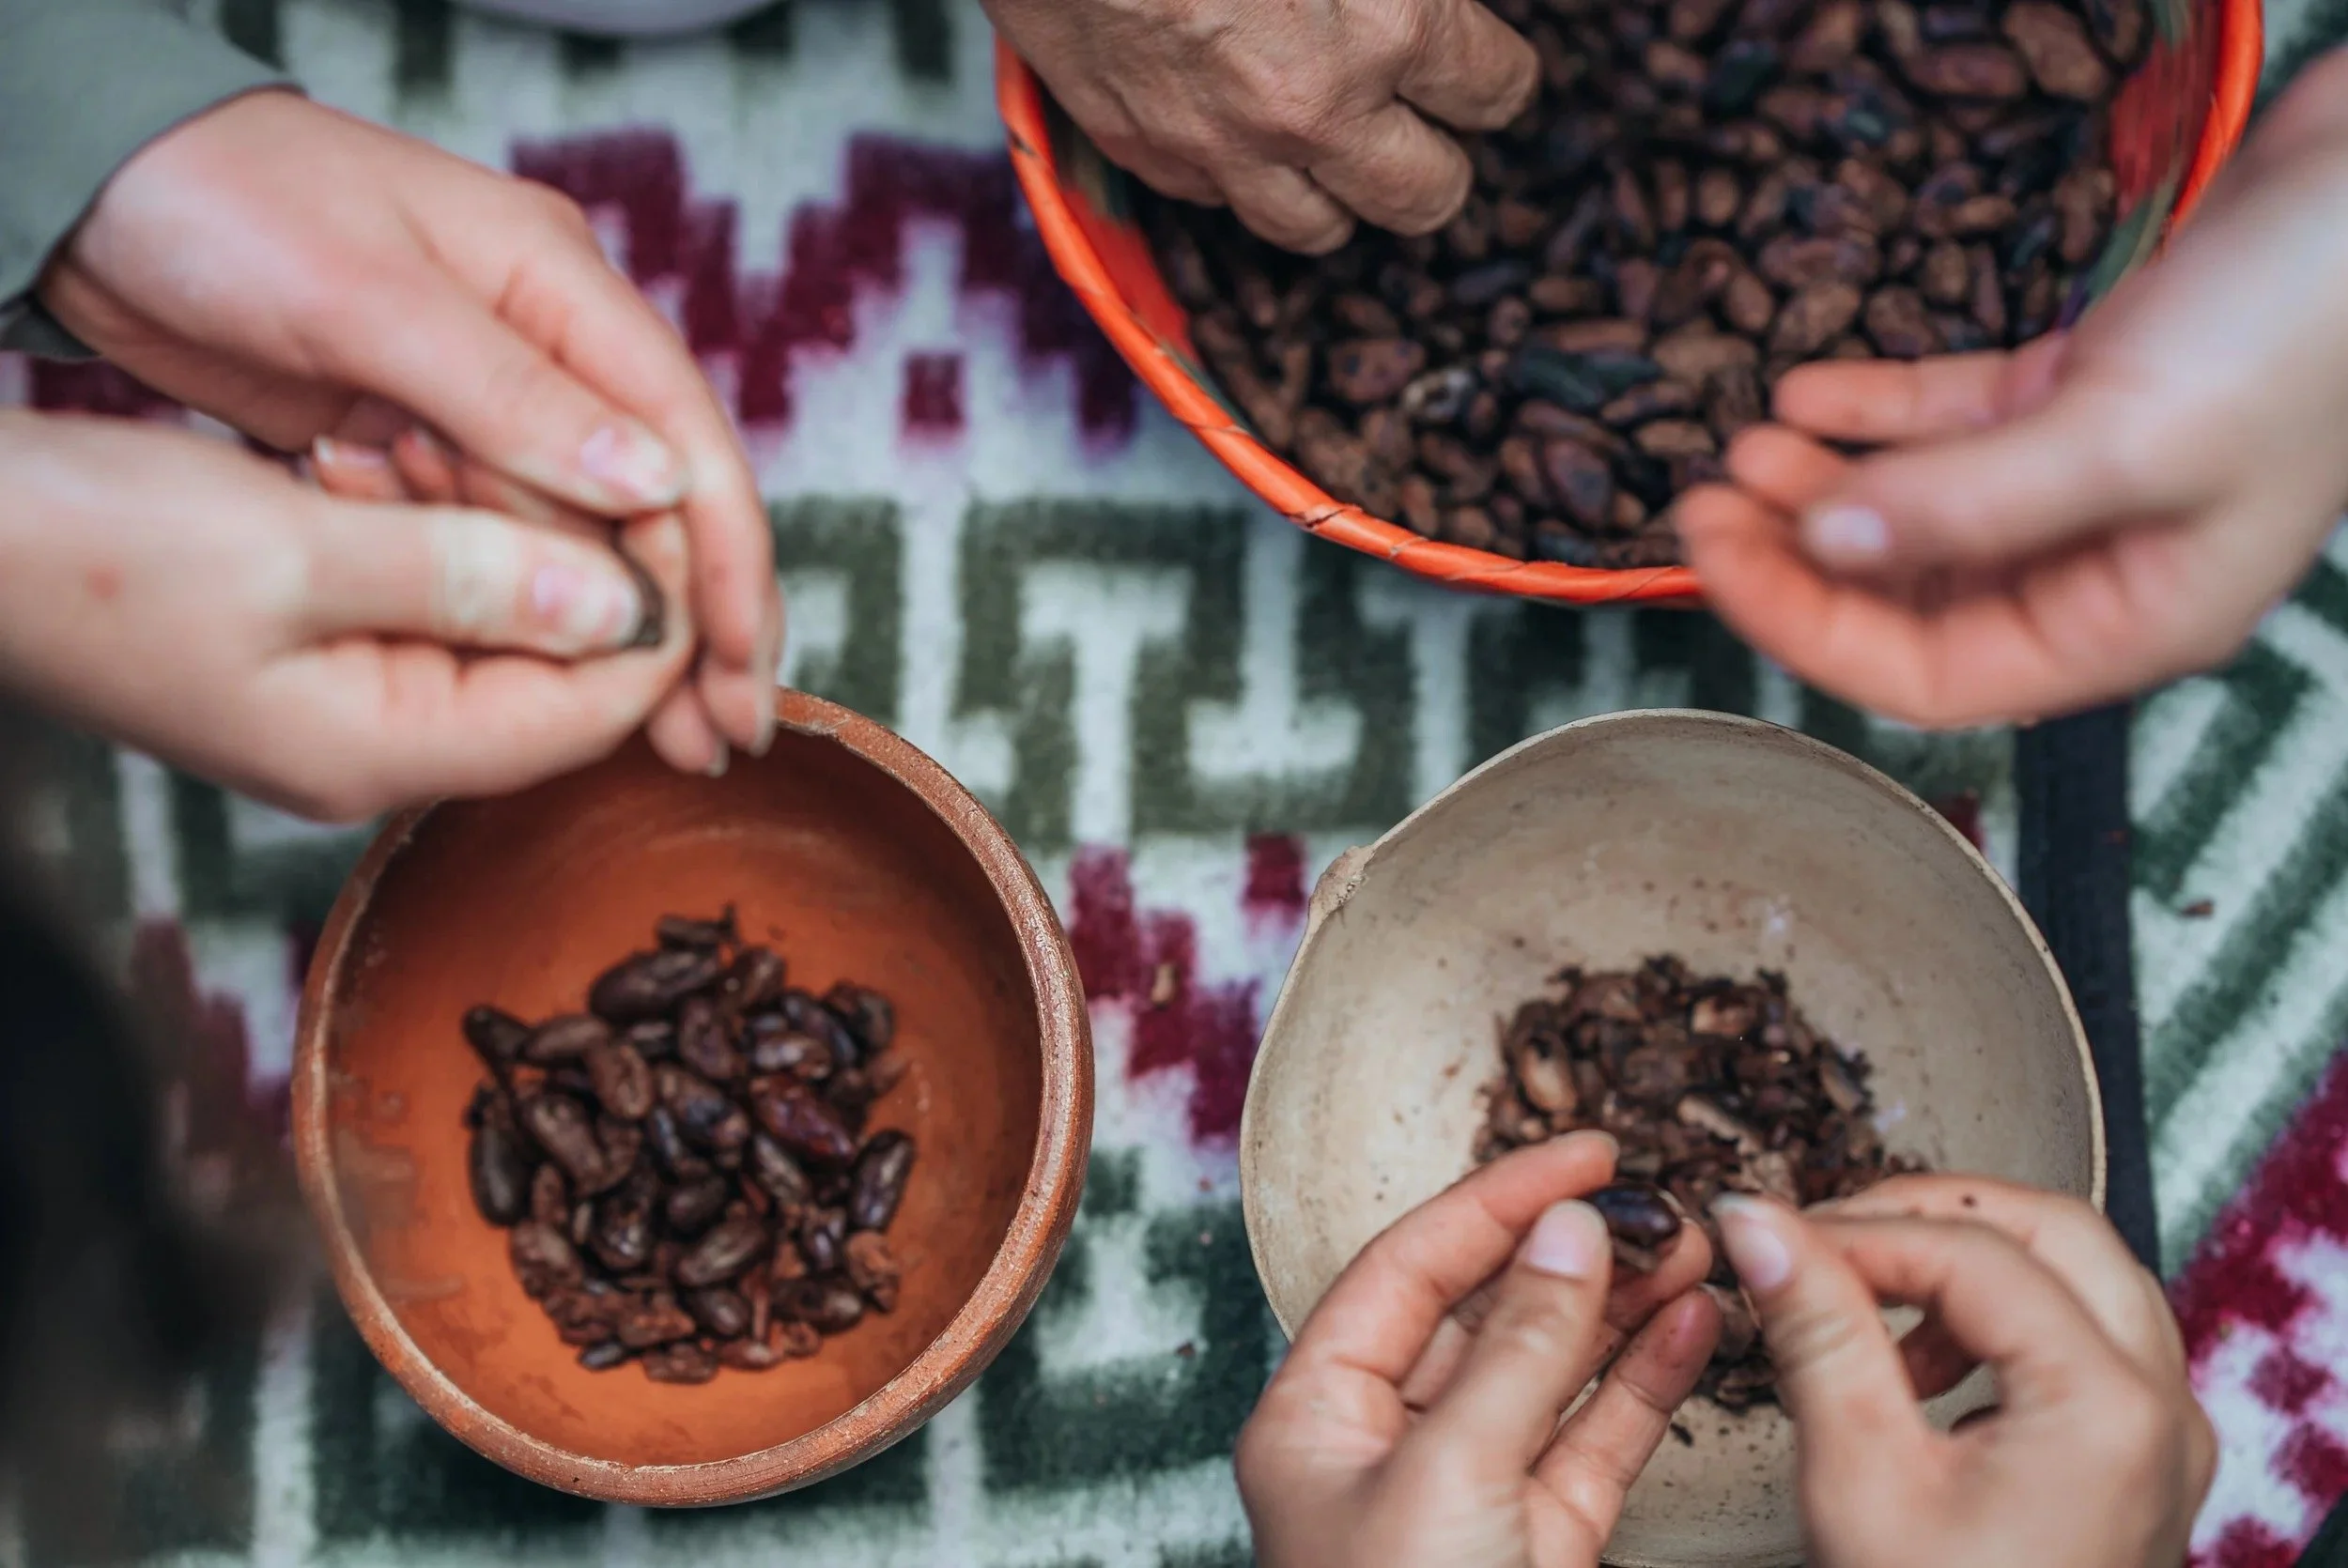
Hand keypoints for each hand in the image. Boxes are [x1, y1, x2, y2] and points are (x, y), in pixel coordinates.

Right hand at [0, 410, 693, 821]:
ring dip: (511, 531)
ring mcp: (347, 704)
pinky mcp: (315, 650)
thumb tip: (625, 605)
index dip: (658, 615)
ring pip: (497, 624)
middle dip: (588, 564)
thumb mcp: (292, 553)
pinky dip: (439, 525)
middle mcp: (380, 748)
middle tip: (580, 456)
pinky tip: (406, 453)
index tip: (677, 508)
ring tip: (489, 440)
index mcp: (385, 750)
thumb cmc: (83, 548)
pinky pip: (428, 597)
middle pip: (558, 675)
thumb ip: (470, 580)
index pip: (591, 712)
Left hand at [35, 89, 778, 773]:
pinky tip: (555, 681)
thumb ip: (510, 393)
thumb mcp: (365, 295)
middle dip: (695, 620)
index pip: (686, 436)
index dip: (728, 561)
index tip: (737, 667)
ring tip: (661, 736)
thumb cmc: (221, 199)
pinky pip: (502, 537)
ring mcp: (487, 397)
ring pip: (586, 532)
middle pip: (658, 499)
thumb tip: (654, 484)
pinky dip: (531, 607)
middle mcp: (546, 345)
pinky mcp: (426, 438)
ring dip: (618, 633)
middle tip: (721, 734)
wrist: (98, 188)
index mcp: (559, 285)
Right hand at [989, 0, 1538, 252]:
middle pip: (1426, 197)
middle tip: (1427, 125)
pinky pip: (1218, 203)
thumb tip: (1432, 1)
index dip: (1497, 76)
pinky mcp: (1143, 151)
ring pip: (1321, 230)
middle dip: (1438, 163)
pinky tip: (1237, 124)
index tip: (1483, 66)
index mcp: (1390, 23)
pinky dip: (1240, 176)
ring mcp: (1222, 145)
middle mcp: (1315, 109)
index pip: (1496, 92)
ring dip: (1341, 191)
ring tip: (1336, 146)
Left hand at [1237, 1132, 1722, 1567]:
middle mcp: (1386, 1447)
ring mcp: (1466, 1496)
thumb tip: (1567, 1235)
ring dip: (1621, 1308)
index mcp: (1317, 1417)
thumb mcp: (1451, 1482)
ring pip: (1549, 1373)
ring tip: (1696, 1249)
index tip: (1585, 1152)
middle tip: (1660, 1202)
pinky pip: (1593, 1443)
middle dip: (1573, 1251)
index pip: (1410, 1268)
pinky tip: (1695, 1330)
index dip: (1498, 1200)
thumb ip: (1517, 1354)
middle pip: (1484, 1311)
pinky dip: (1645, 1385)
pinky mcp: (1535, 1546)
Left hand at [1678, 49, 2347, 727]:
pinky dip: (1872, 413)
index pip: (1926, 677)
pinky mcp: (2080, 393)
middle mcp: (2098, 568)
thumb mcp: (2126, 438)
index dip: (1806, 630)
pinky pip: (1947, 426)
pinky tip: (1806, 391)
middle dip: (1797, 554)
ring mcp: (2086, 481)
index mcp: (2125, 622)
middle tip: (1705, 499)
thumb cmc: (2306, 329)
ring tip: (1745, 440)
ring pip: (1917, 511)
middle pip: (1905, 600)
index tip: (1718, 560)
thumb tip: (1827, 544)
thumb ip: (1970, 506)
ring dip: (1821, 482)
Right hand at [1711, 1177, 2214, 1567]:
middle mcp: (2160, 1406)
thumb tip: (1756, 1219)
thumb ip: (1815, 1331)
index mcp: (2105, 1406)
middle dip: (1931, 1215)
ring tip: (1869, 1302)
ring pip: (2080, 1272)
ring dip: (1970, 1261)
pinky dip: (2003, 1315)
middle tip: (1827, 1237)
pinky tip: (1920, 1366)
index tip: (1766, 1234)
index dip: (1856, 1230)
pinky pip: (2088, 1332)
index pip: (1969, 1252)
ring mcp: (2165, 1435)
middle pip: (2053, 1230)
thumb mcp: (1857, 1477)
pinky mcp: (2144, 1459)